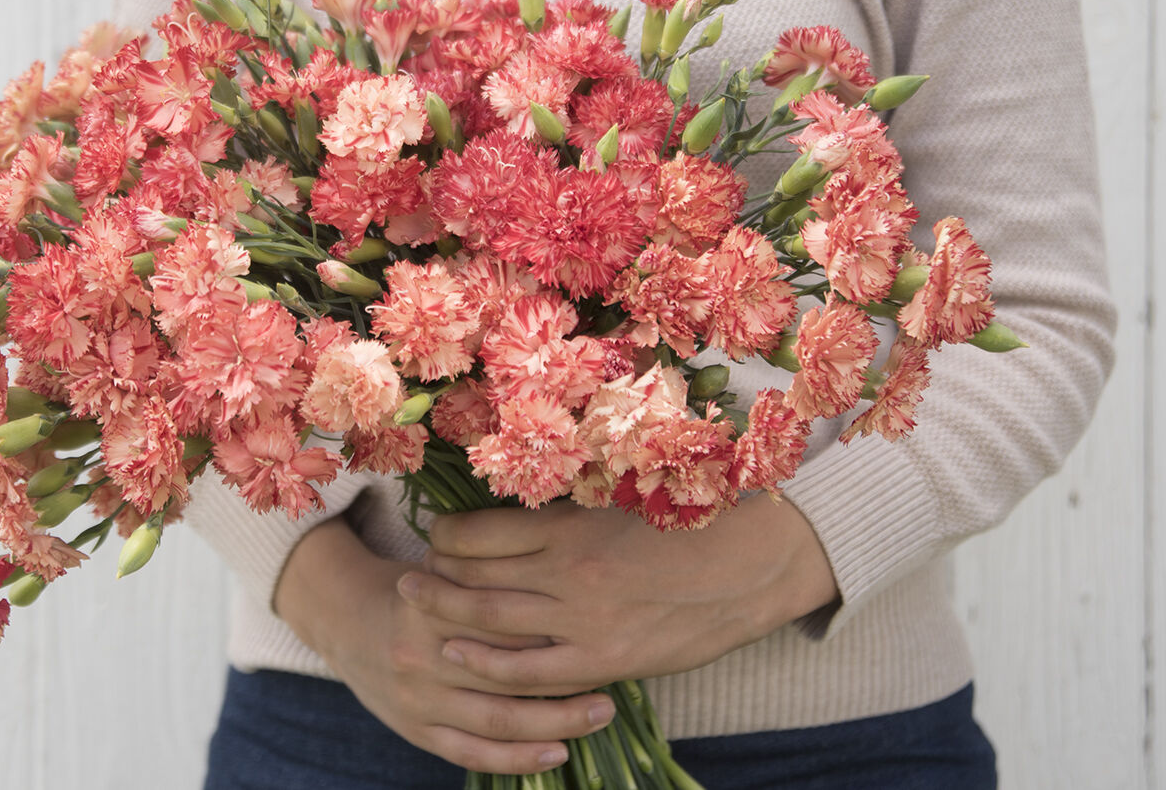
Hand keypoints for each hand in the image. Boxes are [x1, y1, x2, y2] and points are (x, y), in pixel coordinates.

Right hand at [272, 516, 617, 774]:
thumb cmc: (413, 584)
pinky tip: (557, 753)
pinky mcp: (417, 731)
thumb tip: (558, 548)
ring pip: (497, 719)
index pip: (502, 618)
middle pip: (506, 671)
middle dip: (566, 674)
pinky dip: (517, 758)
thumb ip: (486, 565)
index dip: (553, 622)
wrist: (344, 621)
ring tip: (603, 713)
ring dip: (556, 721)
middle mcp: (422, 655)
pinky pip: (473, 754)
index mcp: (429, 605)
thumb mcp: (440, 562)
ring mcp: (418, 699)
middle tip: (616, 672)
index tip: (602, 620)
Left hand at [401, 493, 838, 696]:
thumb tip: (524, 502)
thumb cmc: (698, 514)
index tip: (435, 533)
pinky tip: (472, 663)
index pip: (485, 532)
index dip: (449, 535)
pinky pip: (539, 674)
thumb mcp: (626, 492)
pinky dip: (499, 671)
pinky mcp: (609, 660)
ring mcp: (587, 622)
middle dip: (435, 581)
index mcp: (573, 524)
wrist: (761, 561)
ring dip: (453, 623)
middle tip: (405, 582)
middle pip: (479, 579)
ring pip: (497, 628)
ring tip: (422, 620)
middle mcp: (570, 574)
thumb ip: (573, 503)